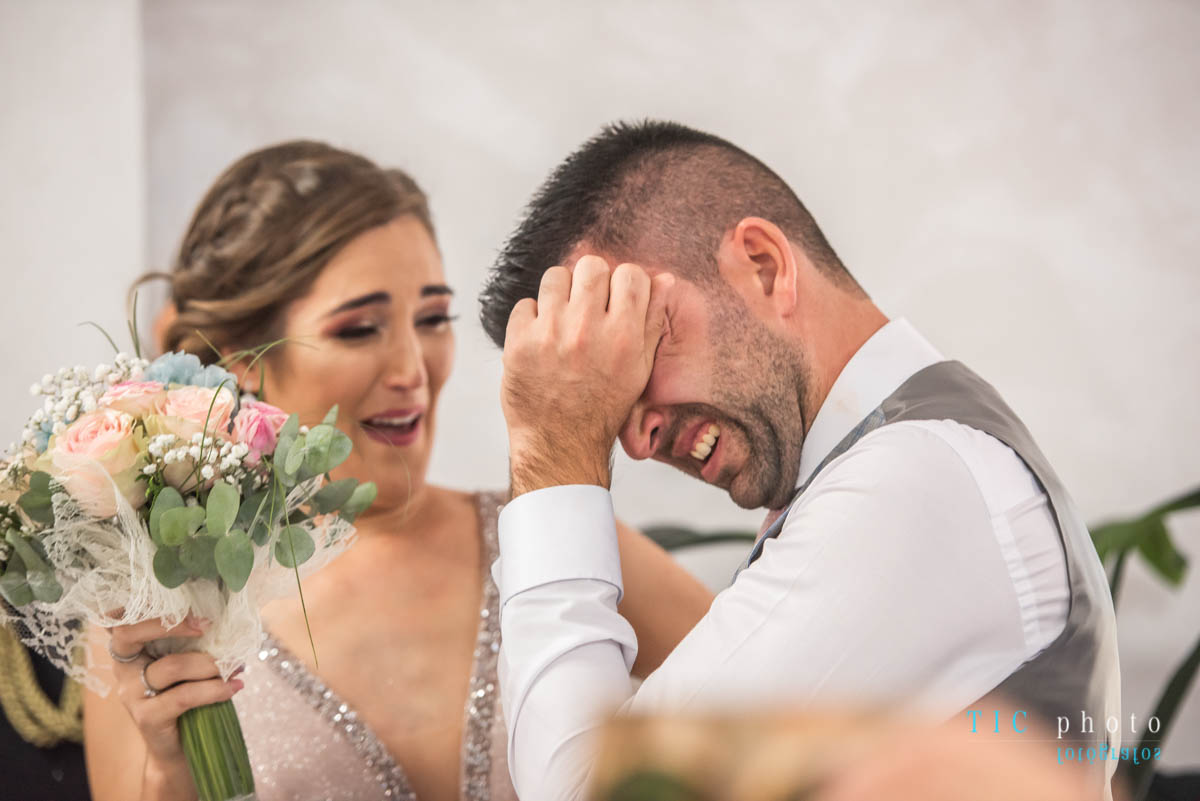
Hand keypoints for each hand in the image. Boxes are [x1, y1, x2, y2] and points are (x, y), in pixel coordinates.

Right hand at [104, 614, 243, 766]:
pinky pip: (183, 696)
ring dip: (208, 664)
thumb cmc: (188, 695)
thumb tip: (230, 616)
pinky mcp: (146, 718)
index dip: (142, 605)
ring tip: (233, 667)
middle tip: (207, 624)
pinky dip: (214, 689)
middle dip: (169, 623)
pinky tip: (234, 686)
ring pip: (170, 666)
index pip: (121, 619)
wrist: (181, 748)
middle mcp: (124, 669)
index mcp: (130, 650)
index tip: (181, 599)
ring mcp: (131, 695)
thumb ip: (194, 641)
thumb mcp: (188, 662)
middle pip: (128, 634)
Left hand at [501, 256, 671, 494]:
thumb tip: (663, 279)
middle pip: (591, 266)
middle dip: (592, 281)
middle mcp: (587, 329)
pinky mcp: (518, 342)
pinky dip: (532, 318)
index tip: (617, 298)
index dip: (624, 282)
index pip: (630, 274)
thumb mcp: (639, 369)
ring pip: (555, 276)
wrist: (561, 443)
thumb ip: (652, 322)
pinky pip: (525, 304)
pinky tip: (542, 339)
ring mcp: (550, 334)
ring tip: (563, 319)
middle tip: (588, 304)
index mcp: (623, 336)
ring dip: (560, 293)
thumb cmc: (603, 407)